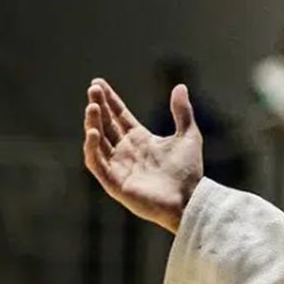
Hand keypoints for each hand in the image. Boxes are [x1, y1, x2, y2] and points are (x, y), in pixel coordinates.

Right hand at [83, 79, 203, 233]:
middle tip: (93, 89)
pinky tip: (93, 133)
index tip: (98, 83)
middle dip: (98, 107)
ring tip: (92, 106)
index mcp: (140, 140)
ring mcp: (118, 166)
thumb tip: (180, 86)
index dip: (109, 100)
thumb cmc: (189, 172)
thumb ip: (182, 112)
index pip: (118, 116)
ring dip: (92, 123)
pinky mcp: (114, 182)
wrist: (190, 200)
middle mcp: (126, 151)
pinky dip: (92, 148)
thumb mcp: (188, 136)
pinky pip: (96, 163)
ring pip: (97, 141)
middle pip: (105, 124)